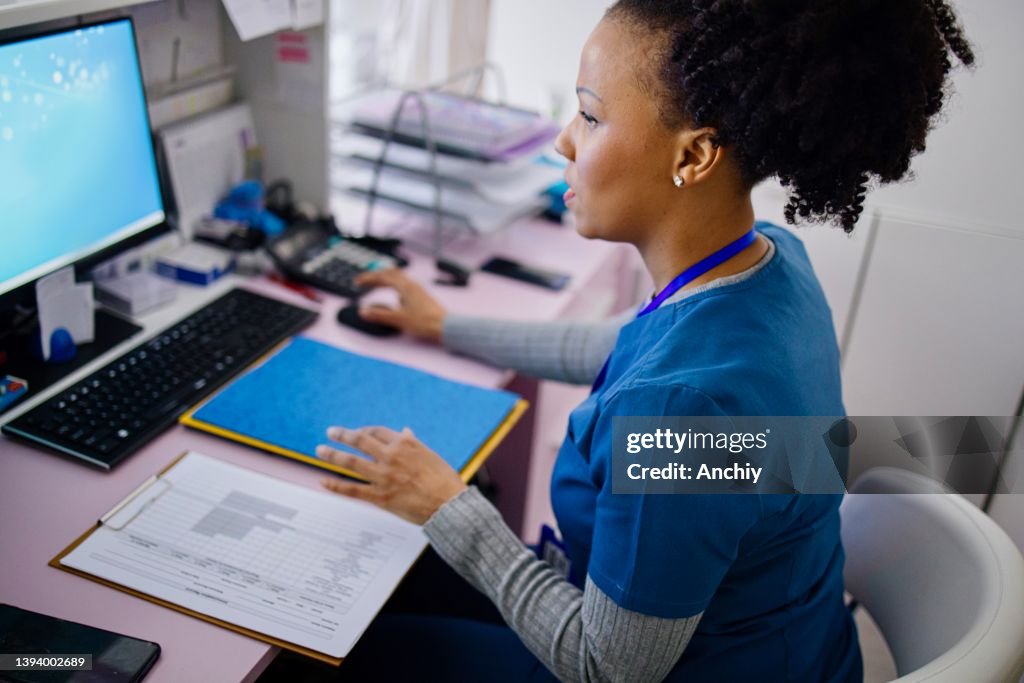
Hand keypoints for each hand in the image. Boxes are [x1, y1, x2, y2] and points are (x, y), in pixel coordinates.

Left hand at [317, 426, 466, 524]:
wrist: (449, 505)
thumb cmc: (444, 480)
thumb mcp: (430, 455)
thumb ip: (413, 444)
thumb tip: (405, 431)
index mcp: (405, 444)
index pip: (377, 431)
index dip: (364, 430)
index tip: (357, 432)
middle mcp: (391, 457)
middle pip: (360, 441)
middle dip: (342, 435)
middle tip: (330, 432)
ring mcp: (384, 477)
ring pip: (351, 462)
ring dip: (332, 455)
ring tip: (320, 450)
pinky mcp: (380, 497)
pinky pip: (353, 490)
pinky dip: (336, 486)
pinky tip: (323, 481)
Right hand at [353, 269, 445, 342]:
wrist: (445, 326)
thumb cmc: (425, 322)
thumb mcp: (398, 319)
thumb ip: (379, 315)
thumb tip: (363, 312)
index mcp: (405, 287)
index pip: (382, 277)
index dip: (368, 278)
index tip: (357, 282)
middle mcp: (412, 285)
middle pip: (391, 273)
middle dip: (376, 275)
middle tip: (365, 280)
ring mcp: (418, 290)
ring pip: (399, 278)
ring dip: (386, 278)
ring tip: (377, 283)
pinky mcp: (421, 296)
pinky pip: (405, 285)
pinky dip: (395, 285)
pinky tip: (395, 295)